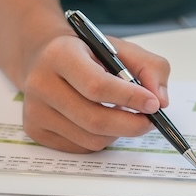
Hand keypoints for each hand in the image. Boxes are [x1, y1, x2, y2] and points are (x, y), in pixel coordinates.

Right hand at [18, 33, 172, 152]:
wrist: (43, 57)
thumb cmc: (86, 53)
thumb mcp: (120, 48)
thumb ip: (150, 67)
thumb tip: (161, 100)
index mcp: (60, 55)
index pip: (97, 85)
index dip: (129, 98)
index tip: (153, 104)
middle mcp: (40, 83)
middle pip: (94, 119)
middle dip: (130, 125)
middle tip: (150, 121)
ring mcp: (35, 110)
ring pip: (91, 139)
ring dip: (117, 133)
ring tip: (122, 114)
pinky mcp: (35, 130)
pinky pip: (81, 147)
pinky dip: (101, 139)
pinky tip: (100, 119)